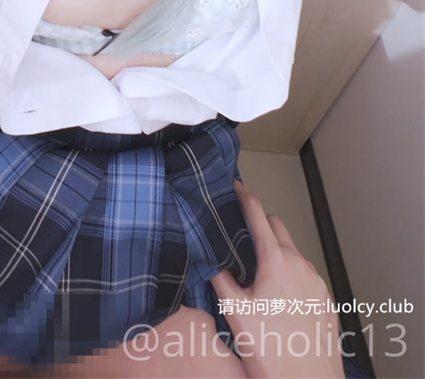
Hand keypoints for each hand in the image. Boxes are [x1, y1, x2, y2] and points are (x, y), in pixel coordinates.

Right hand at [212, 181, 346, 378]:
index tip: (236, 187)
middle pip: (279, 228)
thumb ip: (220, 279)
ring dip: (277, 252)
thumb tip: (211, 259)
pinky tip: (280, 298)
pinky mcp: (328, 300)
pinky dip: (292, 274)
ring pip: (294, 252)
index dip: (244, 196)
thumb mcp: (234, 312)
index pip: (258, 215)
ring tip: (260, 276)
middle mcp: (300, 264)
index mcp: (276, 261)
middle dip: (261, 224)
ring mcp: (318, 282)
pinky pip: (307, 275)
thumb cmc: (271, 352)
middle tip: (243, 235)